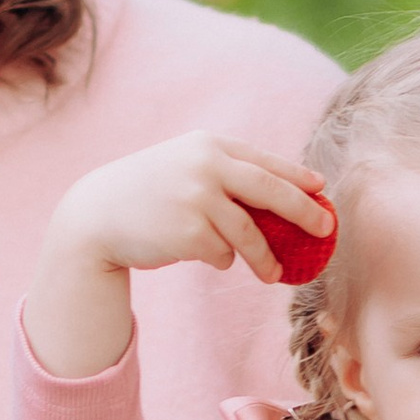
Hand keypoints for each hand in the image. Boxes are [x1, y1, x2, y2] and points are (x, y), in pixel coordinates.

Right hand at [25, 130, 331, 379]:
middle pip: (271, 190)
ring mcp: (197, 199)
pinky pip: (221, 254)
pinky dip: (219, 259)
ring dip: (265, 257)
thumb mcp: (182, 167)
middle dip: (303, 212)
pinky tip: (201, 254)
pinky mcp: (189, 233)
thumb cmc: (145, 194)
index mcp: (208, 146)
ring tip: (273, 274)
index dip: (297, 177)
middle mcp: (206, 166)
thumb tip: (281, 201)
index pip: (265, 162)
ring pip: (249, 233)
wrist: (95, 215)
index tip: (320, 190)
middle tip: (324, 229)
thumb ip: (222, 174)